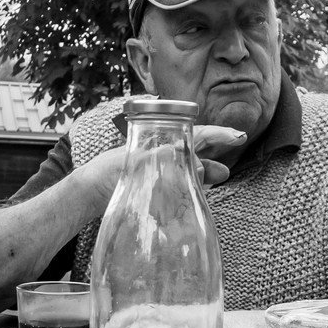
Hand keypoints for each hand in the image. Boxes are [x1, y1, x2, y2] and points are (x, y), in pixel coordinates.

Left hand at [74, 123, 243, 208]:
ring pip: (189, 166)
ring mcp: (158, 168)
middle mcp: (162, 152)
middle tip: (229, 166)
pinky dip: (190, 186)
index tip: (239, 136)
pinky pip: (179, 182)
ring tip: (221, 177)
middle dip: (215, 155)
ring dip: (205, 172)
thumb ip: (167, 160)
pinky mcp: (152, 185)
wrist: (88, 192)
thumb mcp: (138, 163)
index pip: (196, 133)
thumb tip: (197, 163)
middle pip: (196, 149)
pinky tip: (197, 194)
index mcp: (160, 141)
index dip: (219, 134)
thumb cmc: (107, 172)